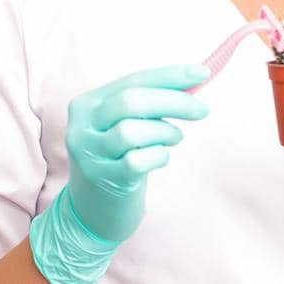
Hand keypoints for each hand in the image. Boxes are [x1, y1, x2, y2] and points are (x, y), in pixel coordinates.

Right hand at [29, 63, 211, 282]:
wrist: (92, 210)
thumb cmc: (119, 157)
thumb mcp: (125, 124)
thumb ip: (150, 102)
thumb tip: (195, 78)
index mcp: (87, 104)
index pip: (132, 80)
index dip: (170, 75)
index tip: (203, 73)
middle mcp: (81, 127)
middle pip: (131, 102)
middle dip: (175, 102)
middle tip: (202, 110)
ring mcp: (89, 155)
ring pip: (132, 131)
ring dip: (164, 132)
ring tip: (173, 139)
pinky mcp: (102, 180)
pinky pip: (137, 161)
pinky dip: (158, 156)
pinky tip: (160, 158)